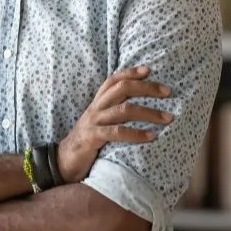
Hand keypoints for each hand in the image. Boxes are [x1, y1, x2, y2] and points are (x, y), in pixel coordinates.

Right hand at [56, 65, 172, 183]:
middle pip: (122, 89)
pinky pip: (118, 132)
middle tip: (168, 92)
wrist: (63, 161)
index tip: (148, 70)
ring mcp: (94, 122)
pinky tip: (151, 137)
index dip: (130, 72)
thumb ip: (113, 114)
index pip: (113, 80)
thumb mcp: (99, 123)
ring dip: (149, 112)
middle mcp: (96, 108)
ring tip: (168, 118)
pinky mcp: (93, 137)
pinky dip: (137, 134)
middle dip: (147, 88)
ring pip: (124, 109)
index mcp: (97, 103)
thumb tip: (139, 108)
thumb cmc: (87, 143)